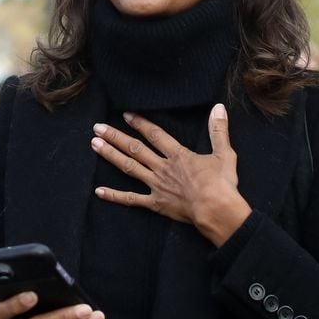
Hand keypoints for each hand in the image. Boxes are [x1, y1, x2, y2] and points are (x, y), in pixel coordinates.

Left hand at [91, 103, 250, 245]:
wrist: (216, 210)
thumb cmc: (222, 184)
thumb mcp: (224, 153)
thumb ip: (219, 130)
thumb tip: (219, 108)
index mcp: (178, 155)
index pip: (154, 134)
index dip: (139, 123)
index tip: (126, 114)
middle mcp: (162, 167)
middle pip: (134, 148)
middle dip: (115, 136)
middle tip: (97, 127)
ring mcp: (156, 185)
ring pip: (129, 168)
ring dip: (110, 155)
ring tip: (94, 145)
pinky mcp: (155, 203)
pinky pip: (131, 199)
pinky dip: (114, 195)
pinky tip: (99, 191)